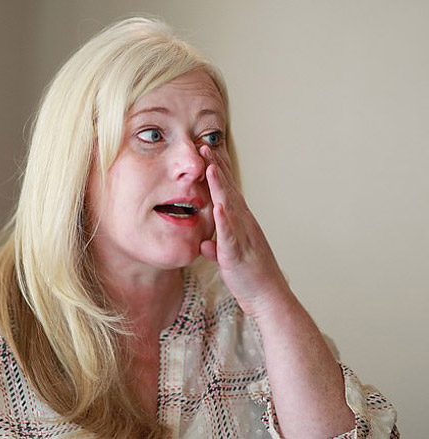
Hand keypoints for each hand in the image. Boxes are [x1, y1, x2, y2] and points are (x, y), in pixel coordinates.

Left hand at [198, 145, 293, 317]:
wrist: (268, 297)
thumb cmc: (250, 277)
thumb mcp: (229, 258)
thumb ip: (217, 247)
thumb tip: (204, 244)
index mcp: (241, 223)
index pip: (228, 192)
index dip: (218, 172)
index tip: (208, 152)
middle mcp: (244, 224)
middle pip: (229, 191)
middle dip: (217, 168)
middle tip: (205, 146)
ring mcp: (243, 237)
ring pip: (231, 207)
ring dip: (221, 186)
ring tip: (211, 166)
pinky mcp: (238, 254)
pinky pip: (231, 236)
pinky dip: (225, 221)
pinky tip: (219, 208)